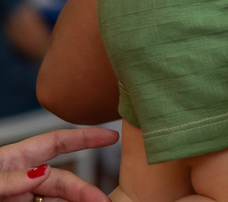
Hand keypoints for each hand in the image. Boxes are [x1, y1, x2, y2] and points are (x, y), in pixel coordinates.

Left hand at [0, 128, 118, 201]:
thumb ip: (10, 178)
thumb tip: (43, 171)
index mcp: (14, 159)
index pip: (57, 142)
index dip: (86, 137)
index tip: (111, 136)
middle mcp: (23, 178)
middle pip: (62, 179)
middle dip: (84, 189)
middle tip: (102, 200)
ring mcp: (22, 197)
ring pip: (58, 199)